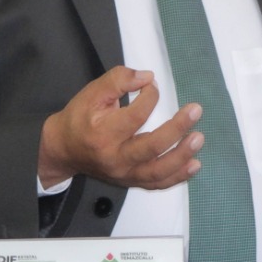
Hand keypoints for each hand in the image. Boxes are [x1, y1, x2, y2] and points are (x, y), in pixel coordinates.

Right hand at [38, 66, 203, 189]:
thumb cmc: (79, 120)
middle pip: (150, 147)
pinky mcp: (131, 181)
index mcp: (103, 134)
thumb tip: (147, 77)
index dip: (150, 97)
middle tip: (195, 111)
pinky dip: (177, 176)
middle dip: (176, 129)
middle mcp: (115, 158)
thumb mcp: (92, 93)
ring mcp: (124, 174)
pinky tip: (194, 165)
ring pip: (156, 171)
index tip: (152, 85)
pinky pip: (156, 184)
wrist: (63, 150)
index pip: (135, 116)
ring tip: (198, 138)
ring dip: (181, 156)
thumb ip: (119, 80)